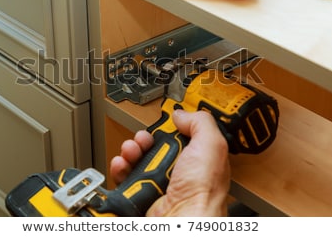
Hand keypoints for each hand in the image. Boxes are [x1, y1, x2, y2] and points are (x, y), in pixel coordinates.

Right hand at [110, 110, 230, 215]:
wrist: (181, 218)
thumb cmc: (202, 192)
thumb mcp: (211, 145)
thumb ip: (200, 123)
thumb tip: (182, 114)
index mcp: (198, 161)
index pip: (181, 138)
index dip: (171, 128)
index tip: (164, 122)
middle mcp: (178, 173)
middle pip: (156, 147)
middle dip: (146, 138)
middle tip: (145, 139)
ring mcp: (158, 184)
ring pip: (138, 159)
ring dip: (131, 150)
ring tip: (132, 150)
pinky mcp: (140, 194)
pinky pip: (124, 176)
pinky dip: (120, 167)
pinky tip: (123, 163)